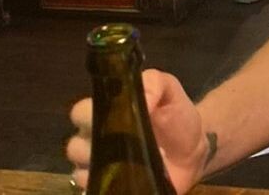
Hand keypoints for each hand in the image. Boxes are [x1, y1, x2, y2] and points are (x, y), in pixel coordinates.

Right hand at [66, 69, 209, 193]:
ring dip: (99, 167)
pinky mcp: (113, 187)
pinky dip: (105, 186)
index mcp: (107, 111)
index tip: (108, 119)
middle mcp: (98, 138)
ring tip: (129, 162)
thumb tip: (140, 101)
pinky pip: (92, 190)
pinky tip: (127, 179)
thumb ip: (153, 83)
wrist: (194, 147)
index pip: (79, 112)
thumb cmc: (177, 114)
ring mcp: (103, 165)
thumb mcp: (169, 88)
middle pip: (74, 145)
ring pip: (79, 169)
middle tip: (119, 145)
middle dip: (91, 146)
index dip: (87, 116)